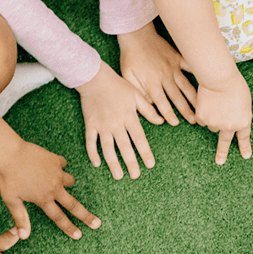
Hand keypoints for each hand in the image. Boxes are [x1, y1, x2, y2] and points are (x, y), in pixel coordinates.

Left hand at [0, 139, 100, 238]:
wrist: (10, 153)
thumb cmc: (8, 177)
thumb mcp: (11, 200)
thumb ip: (20, 218)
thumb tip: (24, 236)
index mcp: (43, 199)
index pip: (59, 217)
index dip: (69, 228)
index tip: (79, 235)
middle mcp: (54, 188)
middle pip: (74, 205)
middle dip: (86, 216)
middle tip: (97, 224)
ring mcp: (57, 173)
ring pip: (70, 181)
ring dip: (68, 184)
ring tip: (60, 183)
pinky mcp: (56, 160)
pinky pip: (63, 164)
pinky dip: (59, 166)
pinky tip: (53, 165)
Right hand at [77, 60, 157, 179]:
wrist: (94, 78)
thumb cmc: (118, 85)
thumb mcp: (136, 95)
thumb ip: (148, 110)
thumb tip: (162, 122)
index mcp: (129, 117)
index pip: (139, 138)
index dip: (145, 152)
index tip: (150, 164)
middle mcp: (116, 124)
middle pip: (124, 147)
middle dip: (131, 162)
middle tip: (135, 176)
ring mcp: (102, 125)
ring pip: (107, 148)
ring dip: (113, 163)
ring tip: (118, 176)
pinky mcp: (90, 124)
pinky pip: (90, 141)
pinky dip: (92, 153)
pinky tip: (97, 164)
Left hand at [119, 24, 197, 126]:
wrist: (136, 34)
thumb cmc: (130, 57)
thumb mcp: (127, 76)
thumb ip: (138, 92)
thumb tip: (151, 105)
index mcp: (151, 81)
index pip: (161, 101)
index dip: (168, 113)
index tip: (175, 123)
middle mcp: (165, 75)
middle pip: (177, 96)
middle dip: (186, 110)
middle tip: (195, 121)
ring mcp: (173, 67)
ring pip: (186, 85)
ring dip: (194, 98)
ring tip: (202, 107)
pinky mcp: (177, 58)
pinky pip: (190, 66)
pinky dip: (199, 73)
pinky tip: (208, 81)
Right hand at [194, 71, 252, 164]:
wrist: (219, 79)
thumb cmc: (235, 85)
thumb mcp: (245, 101)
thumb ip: (240, 114)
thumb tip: (232, 121)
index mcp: (243, 122)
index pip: (244, 137)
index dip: (245, 147)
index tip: (246, 156)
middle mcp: (229, 127)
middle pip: (225, 142)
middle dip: (222, 153)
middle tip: (220, 162)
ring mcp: (215, 124)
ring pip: (212, 125)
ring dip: (213, 117)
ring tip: (216, 103)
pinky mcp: (202, 119)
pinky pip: (202, 119)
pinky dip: (203, 112)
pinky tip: (207, 102)